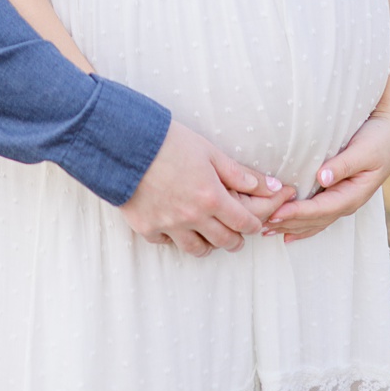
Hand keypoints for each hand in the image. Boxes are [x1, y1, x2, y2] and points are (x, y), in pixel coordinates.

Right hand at [118, 119, 292, 255]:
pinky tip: (174, 227)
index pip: (245, 223)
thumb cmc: (166, 141)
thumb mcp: (207, 150)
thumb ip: (237, 172)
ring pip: (198, 250)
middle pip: (225, 241)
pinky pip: (166, 242)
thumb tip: (269, 186)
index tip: (251, 221)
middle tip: (233, 233)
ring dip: (207, 244)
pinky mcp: (146, 227)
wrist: (120, 142)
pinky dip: (173, 238)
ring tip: (207, 235)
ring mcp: (169, 225)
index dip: (253, 224)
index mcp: (212, 198)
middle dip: (235, 239)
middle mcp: (193, 217)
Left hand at [264, 110, 389, 242]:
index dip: (297, 213)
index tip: (275, 213)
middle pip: (313, 219)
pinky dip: (300, 224)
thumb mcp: (364, 151)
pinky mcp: (336, 195)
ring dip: (289, 226)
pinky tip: (285, 231)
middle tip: (259, 224)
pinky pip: (316, 215)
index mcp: (352, 194)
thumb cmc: (378, 141)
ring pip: (313, 221)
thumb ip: (344, 164)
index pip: (320, 209)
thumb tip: (323, 177)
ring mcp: (341, 201)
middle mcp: (346, 202)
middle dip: (287, 223)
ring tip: (264, 229)